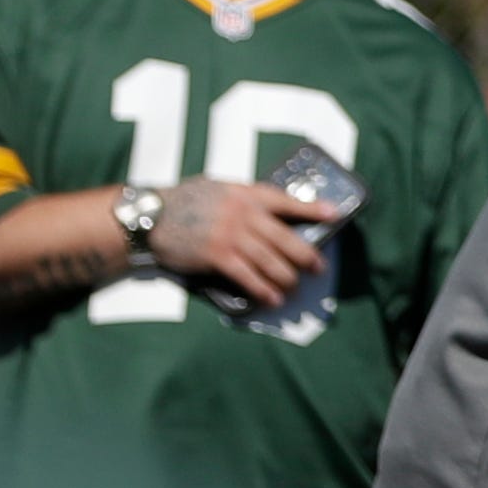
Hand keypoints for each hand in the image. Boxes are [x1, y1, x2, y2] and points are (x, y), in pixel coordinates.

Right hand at [144, 177, 322, 306]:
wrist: (152, 216)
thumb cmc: (185, 202)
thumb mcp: (219, 189)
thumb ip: (244, 199)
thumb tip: (269, 214)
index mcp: (246, 194)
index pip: (287, 202)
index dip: (313, 210)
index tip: (334, 215)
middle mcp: (244, 214)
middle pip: (286, 239)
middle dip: (306, 256)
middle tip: (318, 268)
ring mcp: (232, 235)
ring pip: (271, 261)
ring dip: (287, 278)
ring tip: (295, 287)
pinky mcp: (218, 256)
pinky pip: (249, 276)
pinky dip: (264, 290)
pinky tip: (274, 298)